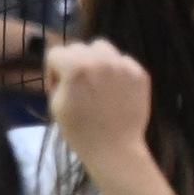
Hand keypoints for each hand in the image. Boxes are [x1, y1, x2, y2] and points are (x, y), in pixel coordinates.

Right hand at [46, 37, 153, 167]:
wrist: (114, 148)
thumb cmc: (79, 130)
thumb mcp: (56, 103)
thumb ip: (59, 78)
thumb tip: (65, 70)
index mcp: (75, 67)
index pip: (56, 52)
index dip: (53, 70)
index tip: (59, 87)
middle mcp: (100, 60)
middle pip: (79, 47)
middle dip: (73, 62)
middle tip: (78, 83)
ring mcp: (123, 66)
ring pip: (103, 47)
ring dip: (96, 59)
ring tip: (99, 80)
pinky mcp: (140, 74)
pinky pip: (123, 60)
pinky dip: (117, 69)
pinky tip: (115, 88)